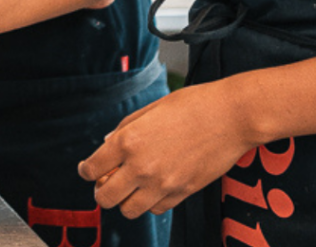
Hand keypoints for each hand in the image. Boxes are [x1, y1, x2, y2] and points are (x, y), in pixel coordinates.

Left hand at [78, 80, 257, 217]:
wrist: (229, 117)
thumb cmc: (190, 105)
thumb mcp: (150, 109)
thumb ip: (125, 128)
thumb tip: (107, 144)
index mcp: (128, 140)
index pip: (93, 168)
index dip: (85, 170)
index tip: (86, 169)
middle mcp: (142, 167)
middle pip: (106, 197)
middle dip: (100, 192)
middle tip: (103, 182)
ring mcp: (163, 184)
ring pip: (129, 210)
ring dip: (124, 201)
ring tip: (128, 187)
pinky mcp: (183, 193)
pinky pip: (156, 209)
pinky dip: (149, 203)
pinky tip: (151, 188)